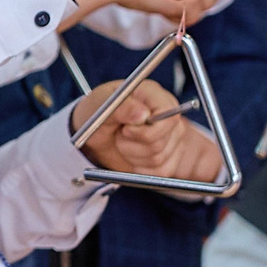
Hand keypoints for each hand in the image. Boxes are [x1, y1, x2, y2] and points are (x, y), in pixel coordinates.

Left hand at [72, 78, 217, 180]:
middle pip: (161, 141)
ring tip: (121, 142)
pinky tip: (130, 155)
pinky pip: (160, 171)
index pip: (169, 117)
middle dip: (133, 144)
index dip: (147, 130)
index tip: (125, 130)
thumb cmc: (96, 113)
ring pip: (159, 158)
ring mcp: (173, 137)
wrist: (94, 135)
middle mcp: (168, 115)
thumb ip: (121, 107)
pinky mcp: (170, 157)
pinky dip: (140, 168)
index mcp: (154, 95)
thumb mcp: (100, 104)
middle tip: (118, 135)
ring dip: (132, 156)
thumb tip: (143, 114)